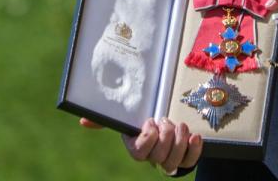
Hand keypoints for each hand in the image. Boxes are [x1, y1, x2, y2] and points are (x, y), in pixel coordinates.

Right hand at [79, 116, 201, 174]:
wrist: (168, 120)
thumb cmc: (145, 118)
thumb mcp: (127, 116)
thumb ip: (107, 118)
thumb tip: (82, 121)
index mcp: (136, 146)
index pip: (139, 153)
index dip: (147, 139)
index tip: (150, 121)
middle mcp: (152, 157)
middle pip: (158, 158)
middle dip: (165, 136)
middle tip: (165, 119)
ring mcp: (169, 159)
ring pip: (174, 162)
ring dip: (179, 141)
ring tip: (180, 125)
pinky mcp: (186, 158)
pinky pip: (190, 161)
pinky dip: (194, 149)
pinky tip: (194, 135)